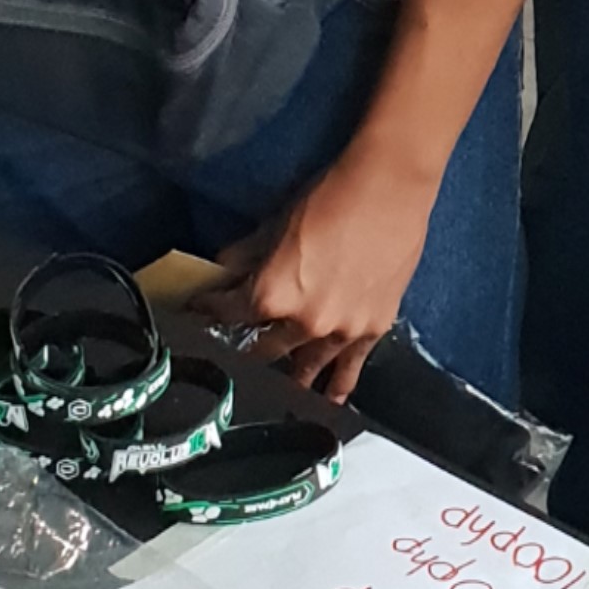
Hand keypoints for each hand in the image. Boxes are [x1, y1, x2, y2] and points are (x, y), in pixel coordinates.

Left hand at [200, 139, 437, 398]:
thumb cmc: (329, 197)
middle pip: (265, 349)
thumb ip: (244, 255)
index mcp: (271, 296)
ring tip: (279, 391)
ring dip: (291, 377)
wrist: (389, 188)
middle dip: (248, 346)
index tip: (198, 313)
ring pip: (306, 367)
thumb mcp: (276, 223)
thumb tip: (220, 271)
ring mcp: (340, 332)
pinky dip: (338, 386)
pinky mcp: (372, 329)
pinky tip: (329, 401)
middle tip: (240, 349)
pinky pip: (351, 368)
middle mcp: (303, 324)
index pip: (227, 314)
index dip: (208, 311)